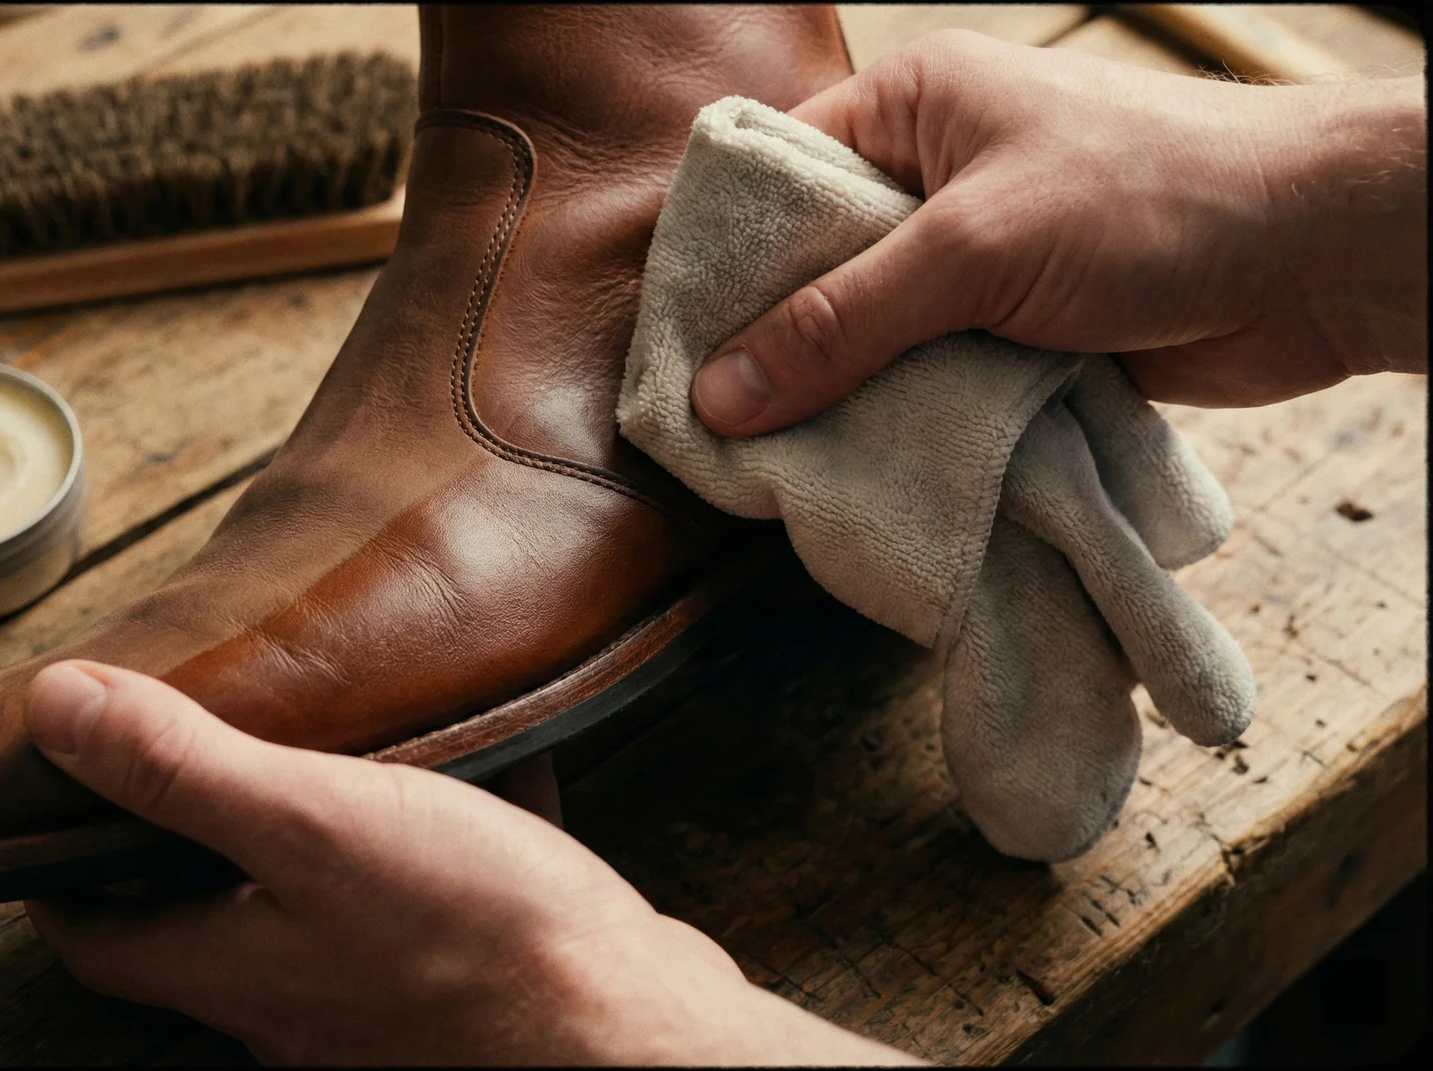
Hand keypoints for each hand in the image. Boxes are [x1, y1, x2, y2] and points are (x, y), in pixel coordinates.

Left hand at [19, 660, 913, 1064]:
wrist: (637, 1038)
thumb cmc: (477, 939)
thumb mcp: (311, 823)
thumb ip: (182, 770)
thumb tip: (52, 707)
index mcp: (237, 969)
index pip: (99, 940)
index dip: (60, 879)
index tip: (51, 812)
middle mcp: (298, 1006)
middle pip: (208, 929)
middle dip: (194, 846)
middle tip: (197, 755)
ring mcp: (389, 1009)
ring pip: (326, 912)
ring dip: (319, 840)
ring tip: (337, 746)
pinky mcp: (478, 992)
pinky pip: (435, 904)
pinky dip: (442, 838)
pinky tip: (490, 764)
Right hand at [692, 31, 1427, 437]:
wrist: (1316, 256)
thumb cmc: (1154, 199)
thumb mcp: (974, 249)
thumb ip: (842, 323)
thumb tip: (719, 396)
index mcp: (911, 108)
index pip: (776, 179)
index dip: (721, 262)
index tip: (676, 352)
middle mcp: (932, 177)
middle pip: (814, 271)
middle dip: (776, 348)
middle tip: (724, 431)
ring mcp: (975, 260)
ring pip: (869, 339)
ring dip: (843, 399)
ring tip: (782, 468)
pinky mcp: (1014, 332)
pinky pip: (926, 382)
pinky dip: (902, 423)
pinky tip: (861, 471)